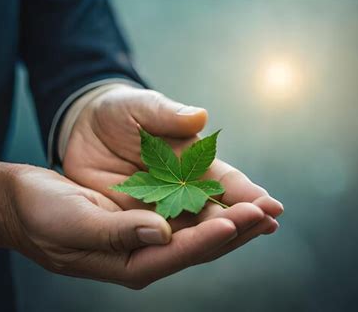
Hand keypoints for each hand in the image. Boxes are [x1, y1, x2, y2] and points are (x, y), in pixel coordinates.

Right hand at [6, 164, 241, 287]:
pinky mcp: (148, 219)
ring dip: (233, 221)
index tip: (243, 218)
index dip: (214, 236)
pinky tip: (232, 202)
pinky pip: (188, 217)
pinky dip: (212, 209)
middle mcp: (146, 253)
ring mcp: (149, 237)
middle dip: (237, 230)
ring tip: (264, 210)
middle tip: (270, 213)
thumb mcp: (74, 223)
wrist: (28, 203)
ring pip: (200, 232)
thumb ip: (116, 232)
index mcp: (130, 262)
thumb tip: (160, 232)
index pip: (181, 252)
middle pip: (201, 246)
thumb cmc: (44, 215)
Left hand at [63, 85, 282, 262]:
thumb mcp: (141, 106)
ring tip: (240, 237)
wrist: (86, 128)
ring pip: (193, 230)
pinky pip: (155, 239)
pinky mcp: (133, 221)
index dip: (248, 192)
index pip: (227, 181)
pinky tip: (188, 252)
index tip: (271, 204)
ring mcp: (160, 208)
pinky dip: (174, 247)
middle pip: (217, 210)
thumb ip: (167, 113)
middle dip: (242, 218)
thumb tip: (199, 116)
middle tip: (265, 224)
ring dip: (217, 236)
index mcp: (194, 162)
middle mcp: (184, 190)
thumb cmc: (121, 112)